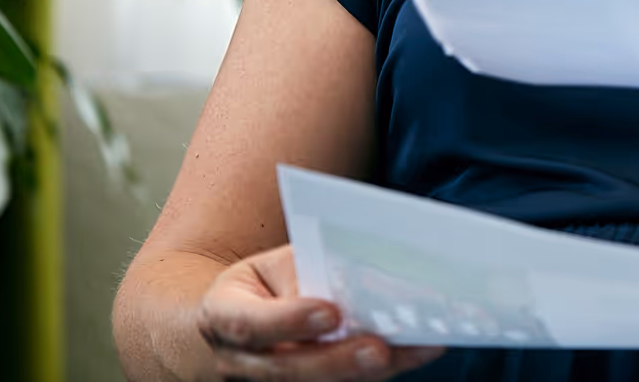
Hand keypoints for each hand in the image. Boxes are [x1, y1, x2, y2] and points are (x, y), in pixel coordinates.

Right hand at [195, 243, 443, 379]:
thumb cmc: (264, 286)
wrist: (236, 320)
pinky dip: (379, 373)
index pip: (248, 324)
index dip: (289, 321)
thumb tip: (363, 271)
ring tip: (416, 348)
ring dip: (369, 371)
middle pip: (287, 370)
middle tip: (380, 347)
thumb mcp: (273, 267)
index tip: (331, 313)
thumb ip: (306, 271)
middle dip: (338, 361)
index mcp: (221, 316)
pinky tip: (414, 352)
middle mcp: (238, 362)